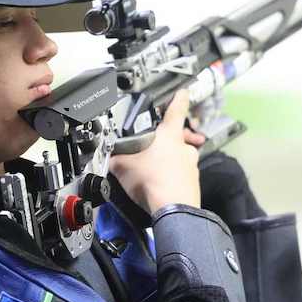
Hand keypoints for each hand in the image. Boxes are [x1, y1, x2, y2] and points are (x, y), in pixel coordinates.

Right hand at [110, 89, 204, 214]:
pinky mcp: (193, 183)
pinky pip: (181, 176)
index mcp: (169, 135)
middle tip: (153, 147)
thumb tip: (109, 157)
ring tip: (151, 172)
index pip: (177, 109)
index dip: (179, 97)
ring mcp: (191, 166)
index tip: (183, 92)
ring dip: (168, 162)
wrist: (173, 210)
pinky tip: (159, 186)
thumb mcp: (123, 166)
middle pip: (177, 137)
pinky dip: (171, 178)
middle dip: (166, 141)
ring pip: (179, 158)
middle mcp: (184, 148)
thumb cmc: (151, 181)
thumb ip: (117, 158)